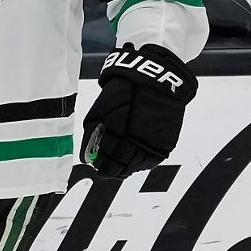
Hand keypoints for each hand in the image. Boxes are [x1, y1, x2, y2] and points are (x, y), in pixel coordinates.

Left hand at [81, 43, 196, 178]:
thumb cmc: (124, 91)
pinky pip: (151, 162)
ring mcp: (152, 142)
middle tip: (105, 170)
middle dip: (111, 170)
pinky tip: (134, 161)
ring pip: (136, 167)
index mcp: (118, 130)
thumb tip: (85, 157)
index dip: (100, 164)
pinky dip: (141, 164)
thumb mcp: (100, 108)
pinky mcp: (165, 143)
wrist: (155, 79)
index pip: (106, 157)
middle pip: (121, 166)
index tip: (95, 166)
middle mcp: (136, 139)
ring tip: (118, 166)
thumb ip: (91, 134)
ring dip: (125, 168)